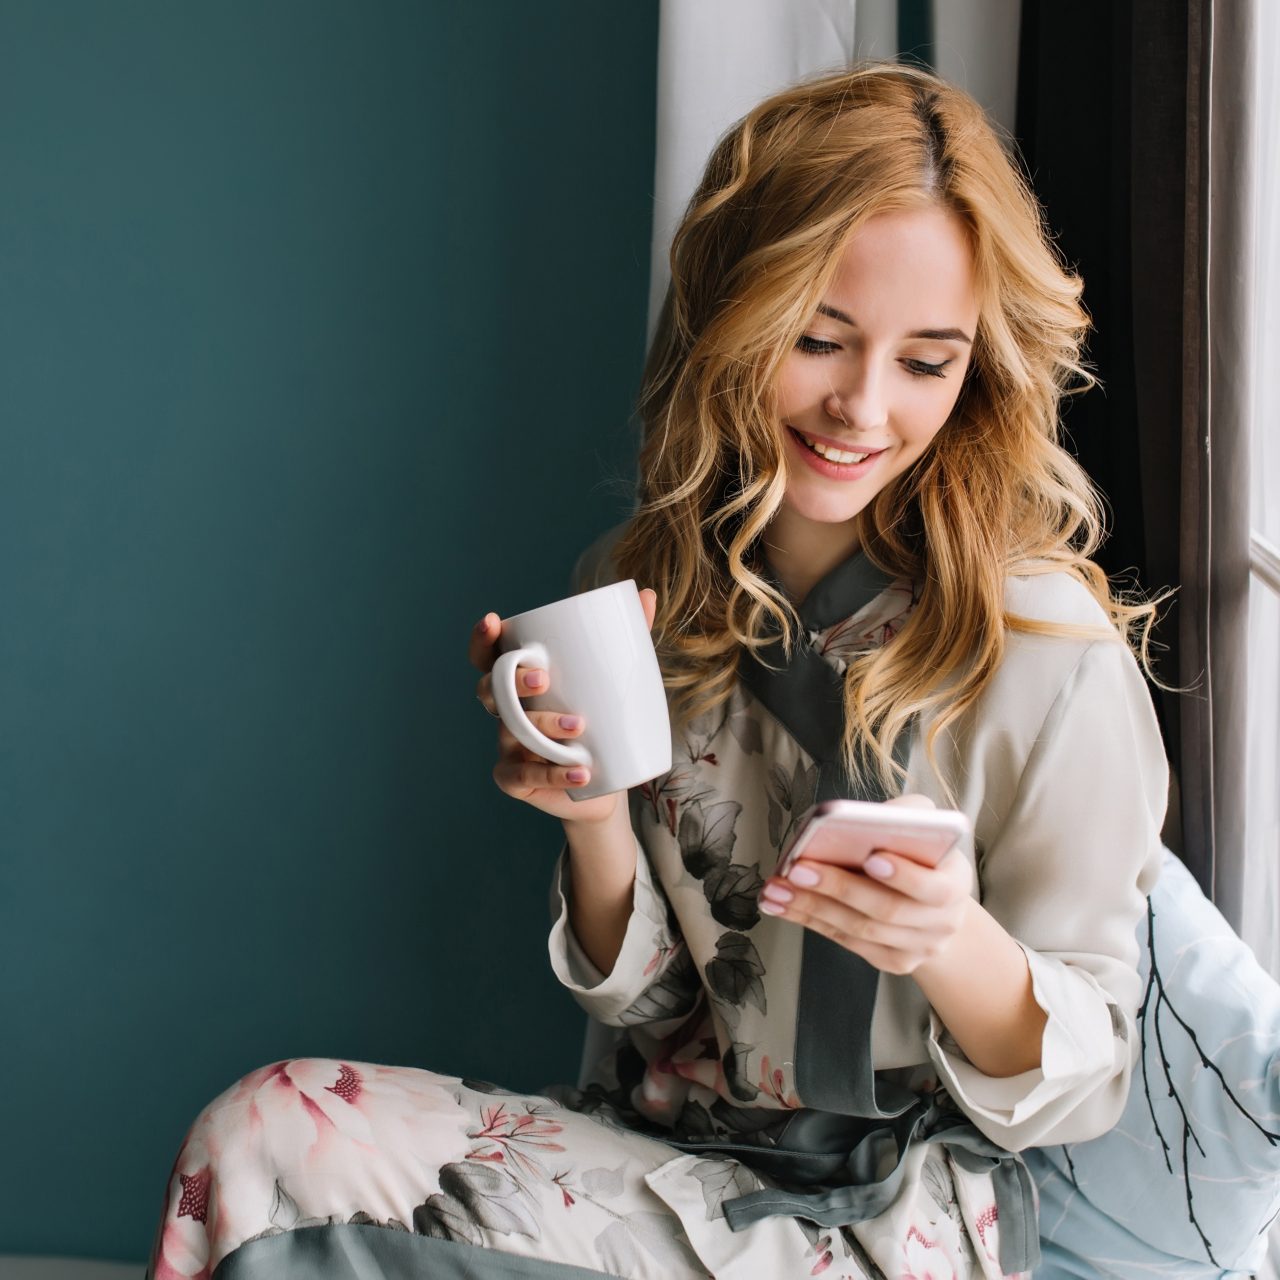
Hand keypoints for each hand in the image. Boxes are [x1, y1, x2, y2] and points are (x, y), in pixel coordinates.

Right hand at [469, 588, 658, 825]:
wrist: (607, 782)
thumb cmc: (602, 720)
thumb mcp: (614, 679)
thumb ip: (627, 637)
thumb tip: (645, 592)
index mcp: (521, 682)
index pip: (489, 657)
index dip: (482, 639)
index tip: (493, 621)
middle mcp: (507, 711)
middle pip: (491, 691)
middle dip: (512, 681)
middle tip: (544, 679)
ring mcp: (508, 746)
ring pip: (512, 731)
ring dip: (543, 725)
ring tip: (580, 727)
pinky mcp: (515, 780)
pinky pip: (522, 775)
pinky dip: (553, 773)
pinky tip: (581, 771)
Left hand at [757, 795, 974, 975]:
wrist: (937, 904)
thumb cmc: (922, 852)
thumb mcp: (926, 824)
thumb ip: (907, 814)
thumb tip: (867, 818)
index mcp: (955, 884)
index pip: (932, 886)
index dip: (903, 874)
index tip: (871, 856)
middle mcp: (943, 922)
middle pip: (886, 909)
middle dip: (838, 887)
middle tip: (799, 869)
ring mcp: (918, 947)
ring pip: (859, 929)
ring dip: (811, 908)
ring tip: (776, 888)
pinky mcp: (893, 961)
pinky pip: (846, 941)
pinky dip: (809, 921)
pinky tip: (781, 904)